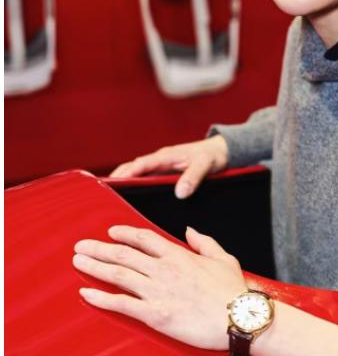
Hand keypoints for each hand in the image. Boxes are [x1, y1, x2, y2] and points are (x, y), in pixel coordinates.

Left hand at [73, 225, 246, 349]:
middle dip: (99, 248)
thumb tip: (189, 230)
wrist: (239, 318)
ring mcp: (158, 292)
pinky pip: (122, 304)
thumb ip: (204, 242)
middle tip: (80, 246)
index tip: (109, 232)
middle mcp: (164, 270)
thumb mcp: (224, 258)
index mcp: (179, 255)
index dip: (123, 234)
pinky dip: (101, 298)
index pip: (144, 238)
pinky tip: (86, 293)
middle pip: (124, 254)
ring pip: (118, 275)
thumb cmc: (234, 291)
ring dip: (94, 267)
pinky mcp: (155, 315)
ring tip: (77, 261)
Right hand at [109, 135, 228, 198]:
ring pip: (136, 176)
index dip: (124, 175)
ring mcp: (160, 168)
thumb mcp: (205, 165)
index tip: (110, 186)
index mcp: (165, 157)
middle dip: (115, 181)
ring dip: (123, 185)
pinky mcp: (164, 174)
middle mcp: (159, 161)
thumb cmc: (212, 156)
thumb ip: (193, 177)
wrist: (221, 151)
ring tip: (108, 203)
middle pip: (131, 170)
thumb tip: (180, 193)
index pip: (139, 165)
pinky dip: (134, 188)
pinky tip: (129, 203)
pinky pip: (144, 180)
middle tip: (99, 198)